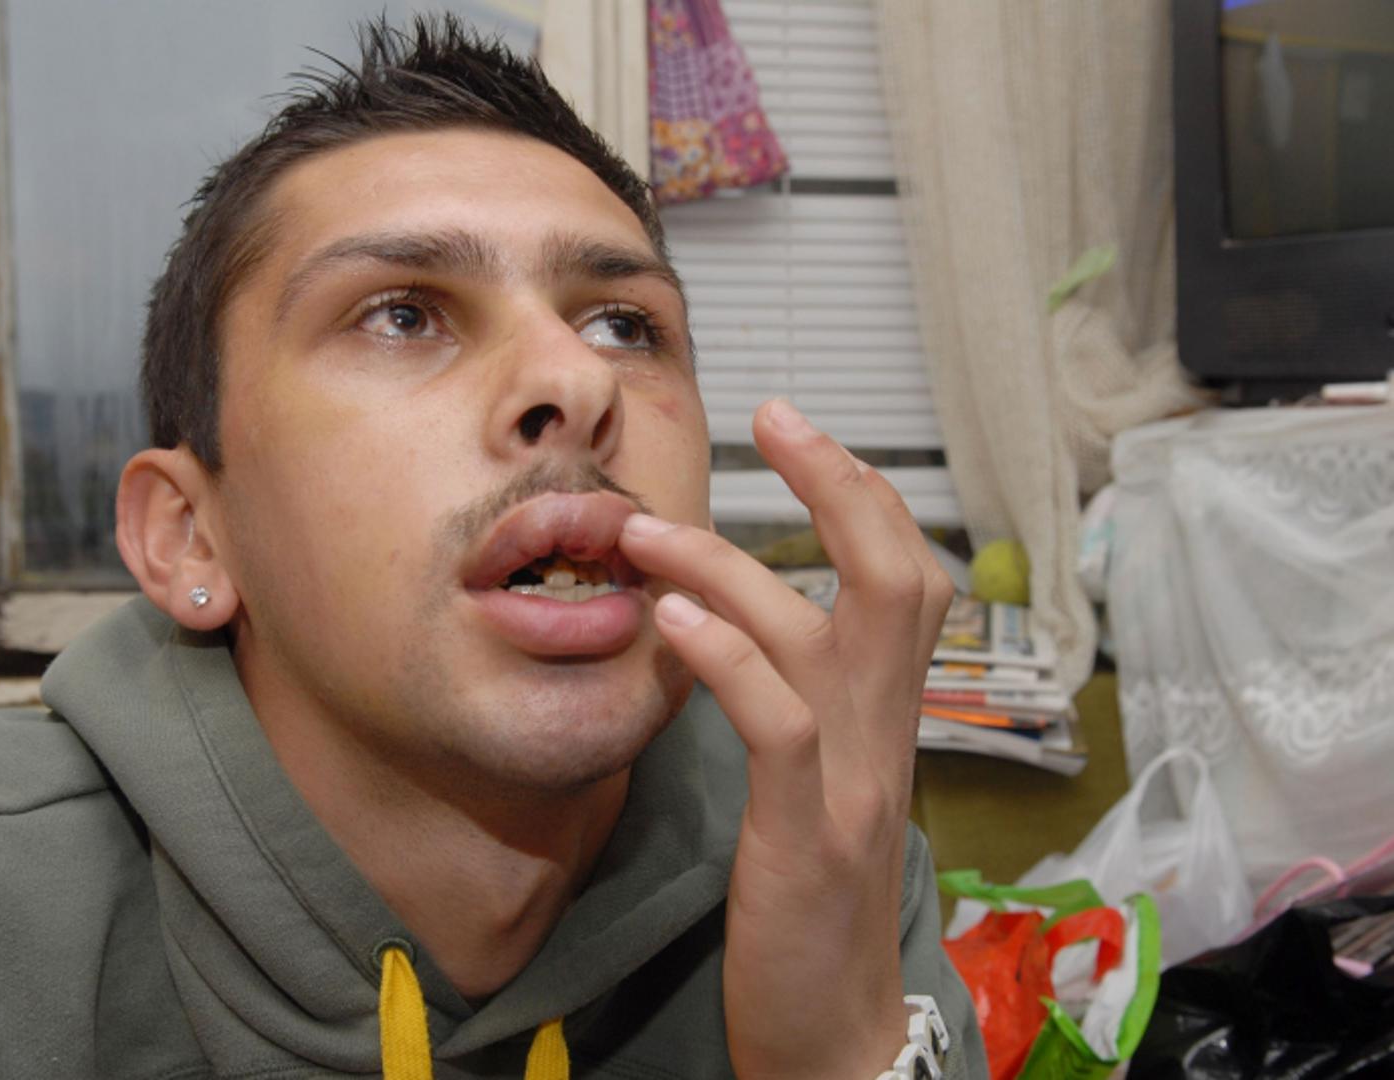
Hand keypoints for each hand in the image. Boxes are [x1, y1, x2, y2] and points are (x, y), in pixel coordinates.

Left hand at [618, 399, 953, 1078]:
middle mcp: (885, 736)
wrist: (835, 1032)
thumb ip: (801, 705)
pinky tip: (671, 622)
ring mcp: (853, 784)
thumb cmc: (808, 905)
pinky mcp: (807, 837)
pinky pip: (778, 723)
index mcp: (884, 720)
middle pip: (897, 576)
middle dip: (839, 484)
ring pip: (820, 635)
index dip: (863, 494)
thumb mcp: (816, 788)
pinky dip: (728, 658)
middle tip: (771, 419)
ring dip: (728, 566)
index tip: (798, 433)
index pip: (907, 578)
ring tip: (645, 536)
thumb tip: (745, 625)